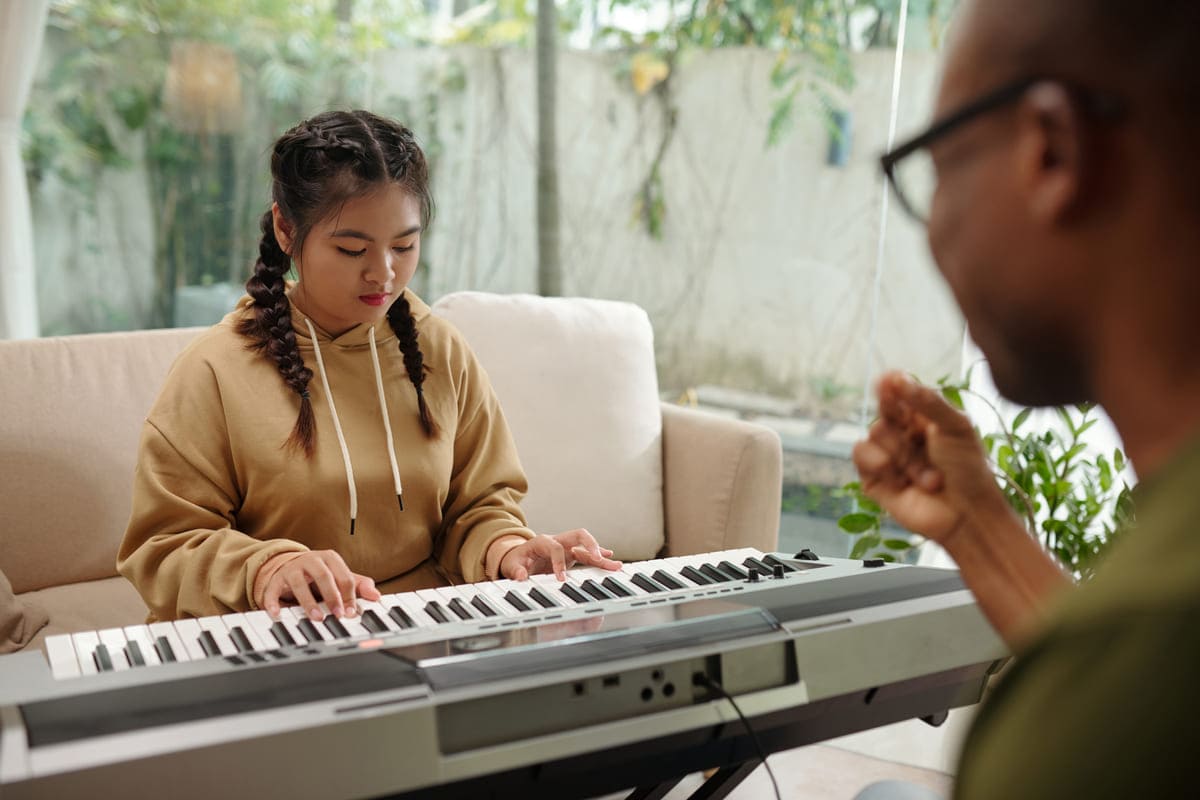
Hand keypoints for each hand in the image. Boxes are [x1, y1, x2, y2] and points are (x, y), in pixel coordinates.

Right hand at [256, 550, 380, 620]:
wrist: (291, 566)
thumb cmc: (321, 574)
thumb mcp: (340, 577)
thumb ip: (359, 585)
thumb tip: (376, 596)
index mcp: (330, 558)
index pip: (344, 576)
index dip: (349, 596)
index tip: (351, 613)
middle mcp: (311, 560)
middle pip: (323, 576)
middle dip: (332, 596)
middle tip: (338, 614)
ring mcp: (292, 568)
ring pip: (299, 583)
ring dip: (308, 601)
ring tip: (316, 617)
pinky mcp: (276, 579)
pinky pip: (273, 590)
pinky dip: (273, 602)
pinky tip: (278, 614)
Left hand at [497, 529, 622, 580]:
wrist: (518, 559)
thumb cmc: (515, 560)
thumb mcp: (511, 565)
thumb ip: (515, 570)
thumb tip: (521, 575)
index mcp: (542, 541)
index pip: (556, 547)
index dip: (559, 562)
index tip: (561, 578)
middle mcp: (557, 541)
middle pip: (578, 535)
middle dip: (590, 544)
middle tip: (598, 557)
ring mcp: (566, 547)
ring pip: (587, 546)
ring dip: (601, 554)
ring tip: (615, 564)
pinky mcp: (571, 555)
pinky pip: (587, 555)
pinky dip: (598, 559)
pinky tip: (610, 562)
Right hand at [852, 371, 1007, 547]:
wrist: (967, 516)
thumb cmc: (970, 471)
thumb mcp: (957, 427)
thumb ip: (927, 400)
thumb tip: (895, 377)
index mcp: (923, 418)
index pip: (899, 391)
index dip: (891, 384)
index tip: (889, 381)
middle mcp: (903, 434)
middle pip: (884, 412)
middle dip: (903, 427)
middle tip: (922, 440)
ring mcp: (887, 456)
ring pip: (874, 433)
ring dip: (903, 455)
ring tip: (929, 477)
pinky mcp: (873, 478)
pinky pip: (860, 455)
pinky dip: (881, 465)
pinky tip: (902, 481)